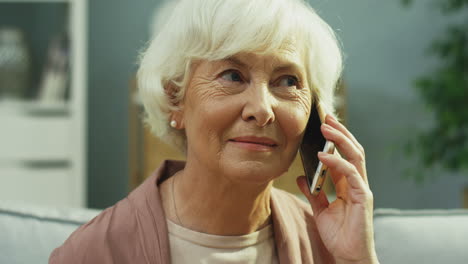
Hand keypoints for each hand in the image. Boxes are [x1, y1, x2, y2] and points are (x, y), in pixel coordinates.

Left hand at [297, 115, 378, 263]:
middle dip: (340, 131)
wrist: (348, 255)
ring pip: (356, 156)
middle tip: (327, 115)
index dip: (336, 137)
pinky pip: (351, 174)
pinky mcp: (363, 197)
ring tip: (327, 126)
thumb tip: (302, 176)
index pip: (345, 154)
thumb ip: (313, 192)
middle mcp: (358, 183)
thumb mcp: (320, 209)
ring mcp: (362, 189)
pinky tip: (324, 155)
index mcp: (349, 184)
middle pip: (353, 150)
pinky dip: (337, 162)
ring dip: (341, 139)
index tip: (325, 122)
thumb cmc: (339, 235)